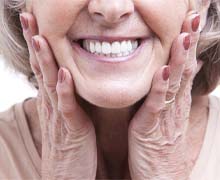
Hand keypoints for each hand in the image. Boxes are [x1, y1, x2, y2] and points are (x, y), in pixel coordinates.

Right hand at [20, 13, 96, 179]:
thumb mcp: (66, 115)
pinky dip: (64, 90)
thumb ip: (66, 97)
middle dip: (35, 42)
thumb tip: (67, 78)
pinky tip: (63, 73)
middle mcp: (52, 104)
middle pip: (41, 68)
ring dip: (45, 60)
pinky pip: (67, 107)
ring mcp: (59, 116)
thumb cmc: (70, 144)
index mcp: (53, 99)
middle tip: (29, 17)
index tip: (36, 22)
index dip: (38, 44)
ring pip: (49, 83)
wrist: (67, 175)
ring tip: (40, 37)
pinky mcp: (71, 129)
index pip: (43, 66)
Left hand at [128, 11, 200, 179]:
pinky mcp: (151, 128)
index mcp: (175, 102)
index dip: (187, 46)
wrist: (159, 177)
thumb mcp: (168, 117)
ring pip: (174, 83)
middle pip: (183, 70)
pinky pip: (157, 104)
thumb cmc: (160, 146)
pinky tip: (164, 71)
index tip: (189, 24)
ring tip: (184, 37)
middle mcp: (173, 105)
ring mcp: (164, 116)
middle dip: (187, 44)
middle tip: (193, 19)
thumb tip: (179, 73)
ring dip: (179, 59)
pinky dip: (161, 87)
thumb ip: (171, 95)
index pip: (183, 68)